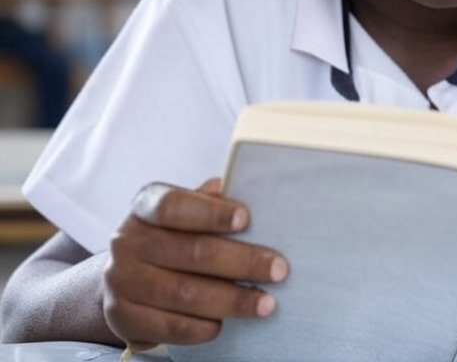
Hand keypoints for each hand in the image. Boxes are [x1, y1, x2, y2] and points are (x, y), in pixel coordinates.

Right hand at [102, 178, 288, 349]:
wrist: (127, 277)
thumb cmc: (173, 236)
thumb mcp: (186, 211)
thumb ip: (209, 201)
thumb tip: (230, 185)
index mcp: (145, 206)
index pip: (174, 205)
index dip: (210, 212)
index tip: (246, 218)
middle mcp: (126, 241)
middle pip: (190, 251)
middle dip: (242, 262)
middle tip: (279, 270)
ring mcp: (121, 280)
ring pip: (183, 293)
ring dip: (231, 300)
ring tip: (266, 304)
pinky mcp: (123, 317)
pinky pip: (168, 326)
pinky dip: (201, 328)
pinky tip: (225, 324)